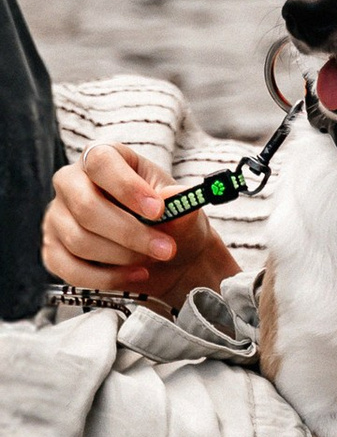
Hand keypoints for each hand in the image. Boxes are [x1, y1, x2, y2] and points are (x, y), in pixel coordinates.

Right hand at [43, 141, 237, 306]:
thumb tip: (175, 196)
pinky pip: (71, 269)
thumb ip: (179, 202)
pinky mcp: (53, 250)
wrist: (165, 256)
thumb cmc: (169, 221)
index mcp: (103, 157)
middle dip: (130, 233)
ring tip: (152, 259)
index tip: (158, 211)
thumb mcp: (182, 207)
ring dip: (123, 257)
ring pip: (80, 241)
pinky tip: (135, 274)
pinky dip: (108, 278)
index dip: (128, 187)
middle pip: (86, 206)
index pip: (101, 162)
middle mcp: (71, 182)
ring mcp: (57, 217)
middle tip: (165, 248)